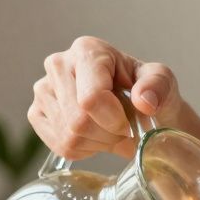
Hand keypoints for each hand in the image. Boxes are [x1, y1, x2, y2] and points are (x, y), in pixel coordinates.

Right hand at [28, 36, 183, 159]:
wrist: (134, 106)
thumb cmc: (146, 91)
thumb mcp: (163, 83)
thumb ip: (158, 87)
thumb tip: (144, 101)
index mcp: (87, 50)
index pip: (91, 98)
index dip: (113, 121)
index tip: (129, 124)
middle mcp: (58, 64)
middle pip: (78, 121)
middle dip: (108, 134)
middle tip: (123, 130)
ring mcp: (43, 89)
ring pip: (69, 136)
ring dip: (98, 143)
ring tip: (110, 130)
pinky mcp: (36, 113)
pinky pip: (60, 145)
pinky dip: (83, 149)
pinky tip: (94, 135)